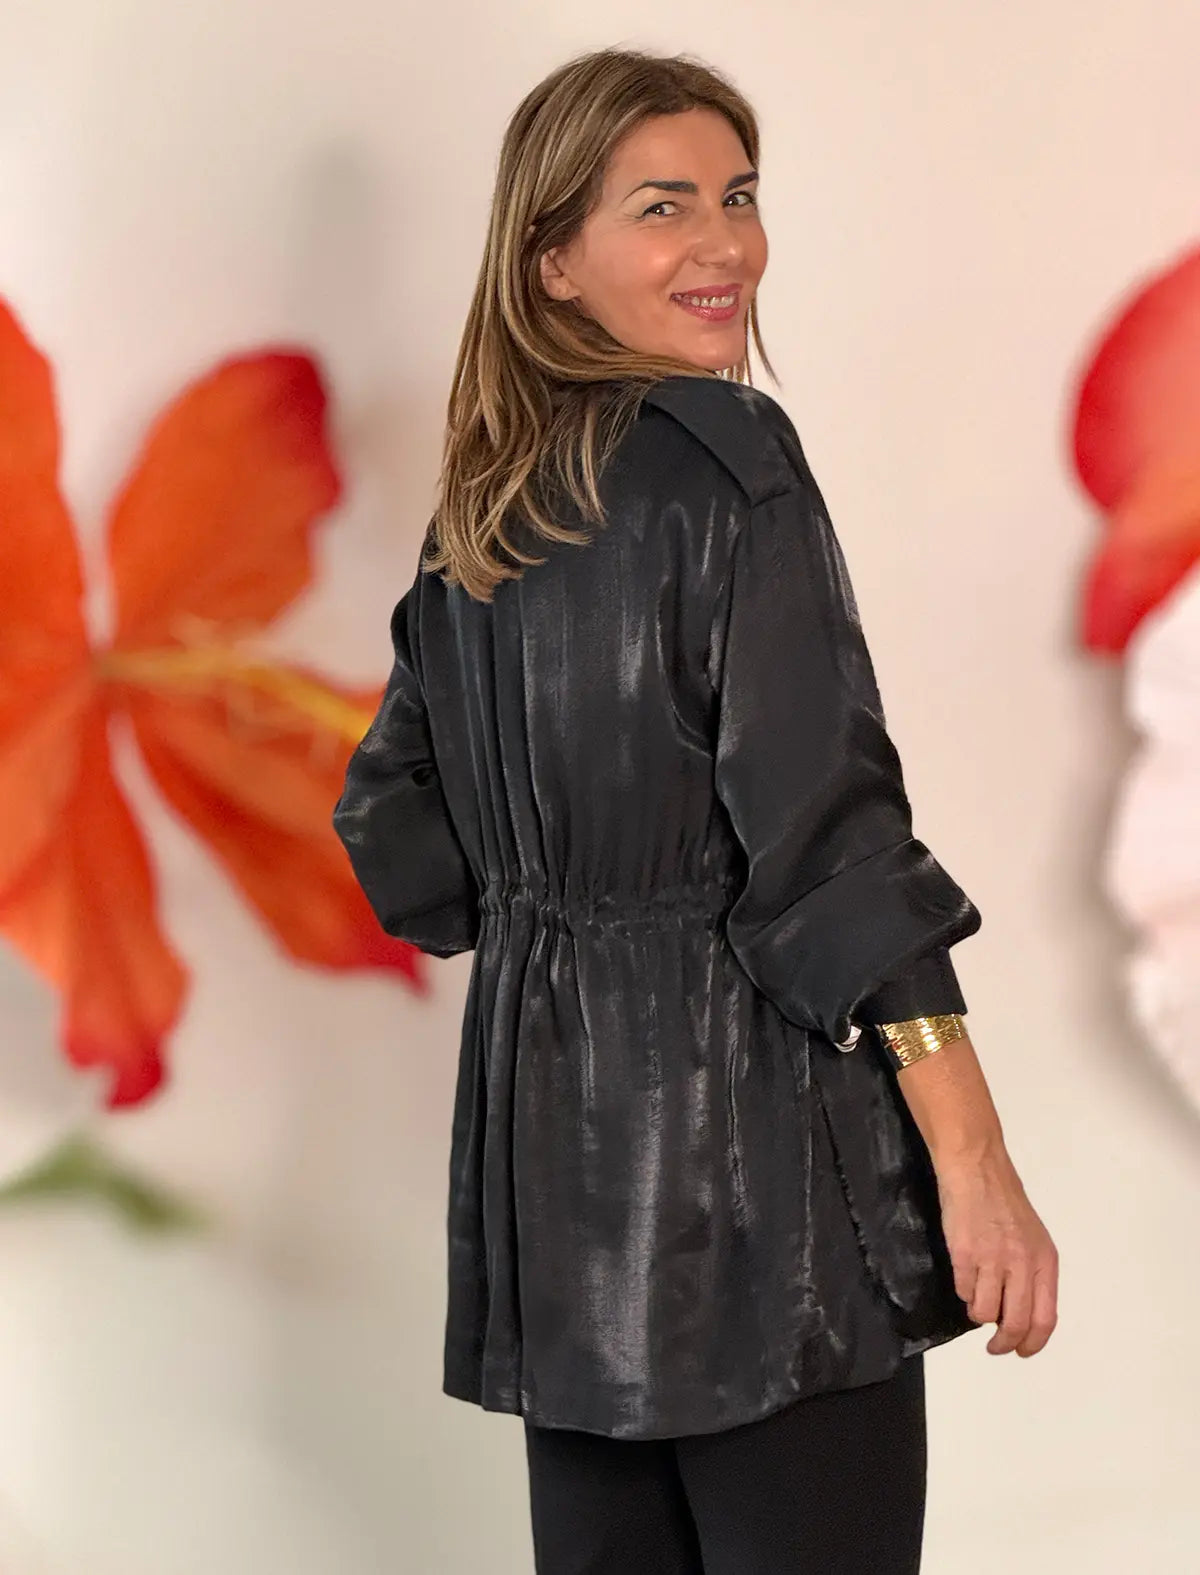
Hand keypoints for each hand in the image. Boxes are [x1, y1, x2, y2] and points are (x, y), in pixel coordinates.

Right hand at [934, 1142, 1058, 1356]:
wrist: (976, 1168)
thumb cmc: (1003, 1201)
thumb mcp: (1031, 1238)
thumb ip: (1031, 1273)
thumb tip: (1020, 1311)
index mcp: (1044, 1261)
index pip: (1045, 1318)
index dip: (1032, 1343)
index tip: (1020, 1351)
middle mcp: (1022, 1263)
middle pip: (1015, 1323)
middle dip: (1004, 1343)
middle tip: (995, 1347)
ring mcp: (992, 1259)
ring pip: (984, 1312)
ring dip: (978, 1312)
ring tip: (976, 1295)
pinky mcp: (964, 1254)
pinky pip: (962, 1290)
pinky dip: (963, 1290)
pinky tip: (965, 1272)